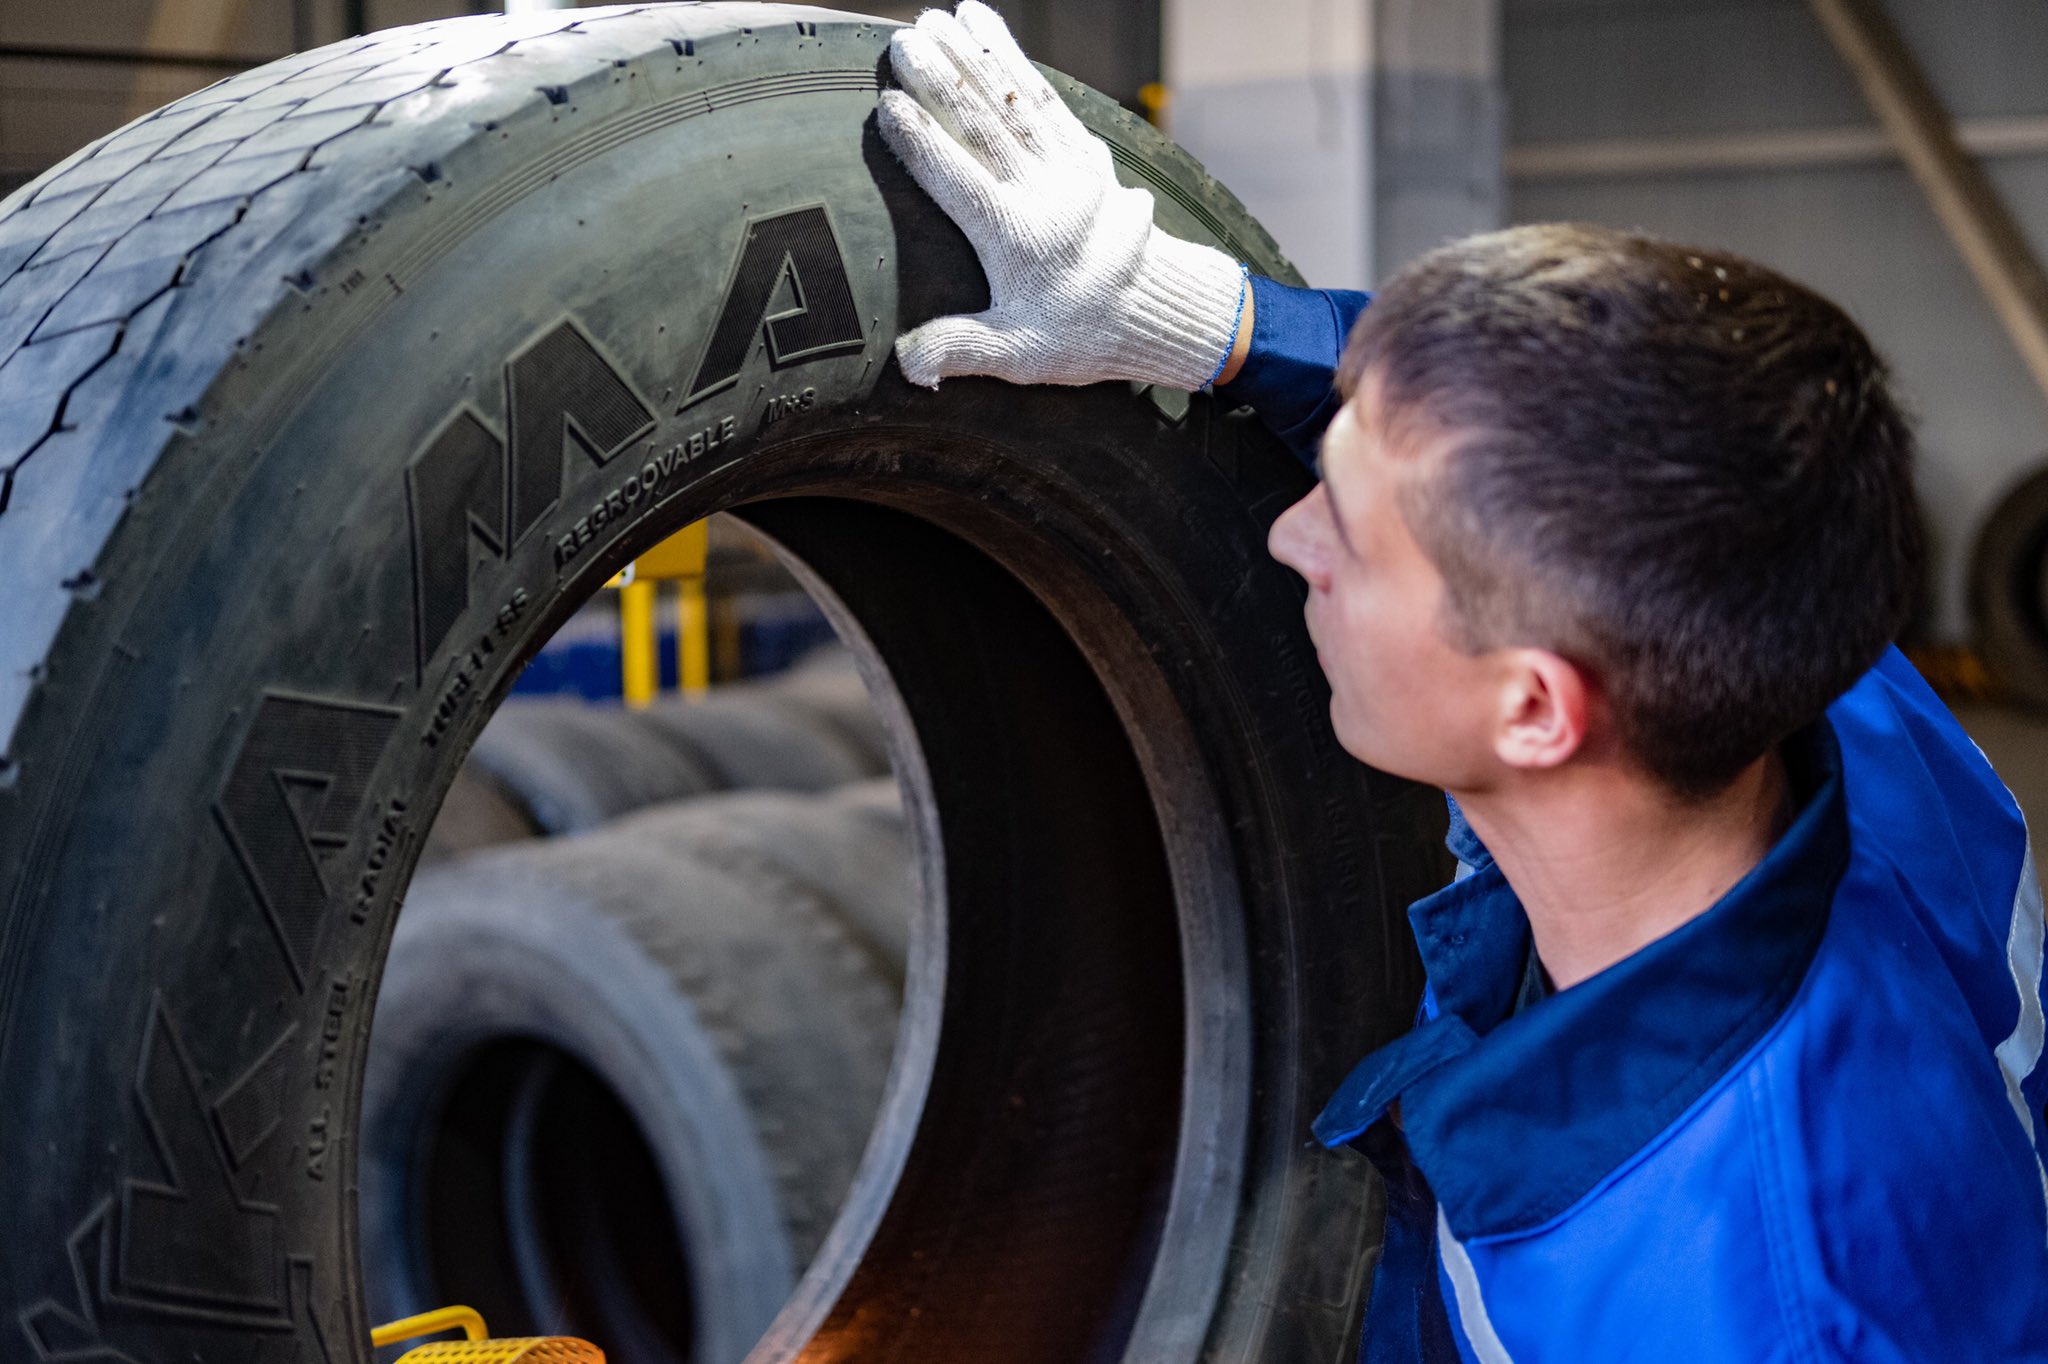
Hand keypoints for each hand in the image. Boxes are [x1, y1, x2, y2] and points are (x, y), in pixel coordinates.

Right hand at [877, 1, 1248, 390]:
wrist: (1157, 309)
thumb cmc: (1079, 335)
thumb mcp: (1019, 356)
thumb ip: (960, 350)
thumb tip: (907, 367)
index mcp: (1019, 240)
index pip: (960, 181)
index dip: (923, 143)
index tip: (887, 105)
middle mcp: (1046, 195)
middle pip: (985, 128)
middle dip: (943, 79)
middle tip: (903, 41)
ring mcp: (1070, 168)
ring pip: (1016, 101)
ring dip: (976, 55)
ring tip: (938, 18)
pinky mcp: (1086, 151)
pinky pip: (1046, 96)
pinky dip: (1016, 59)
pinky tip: (987, 27)